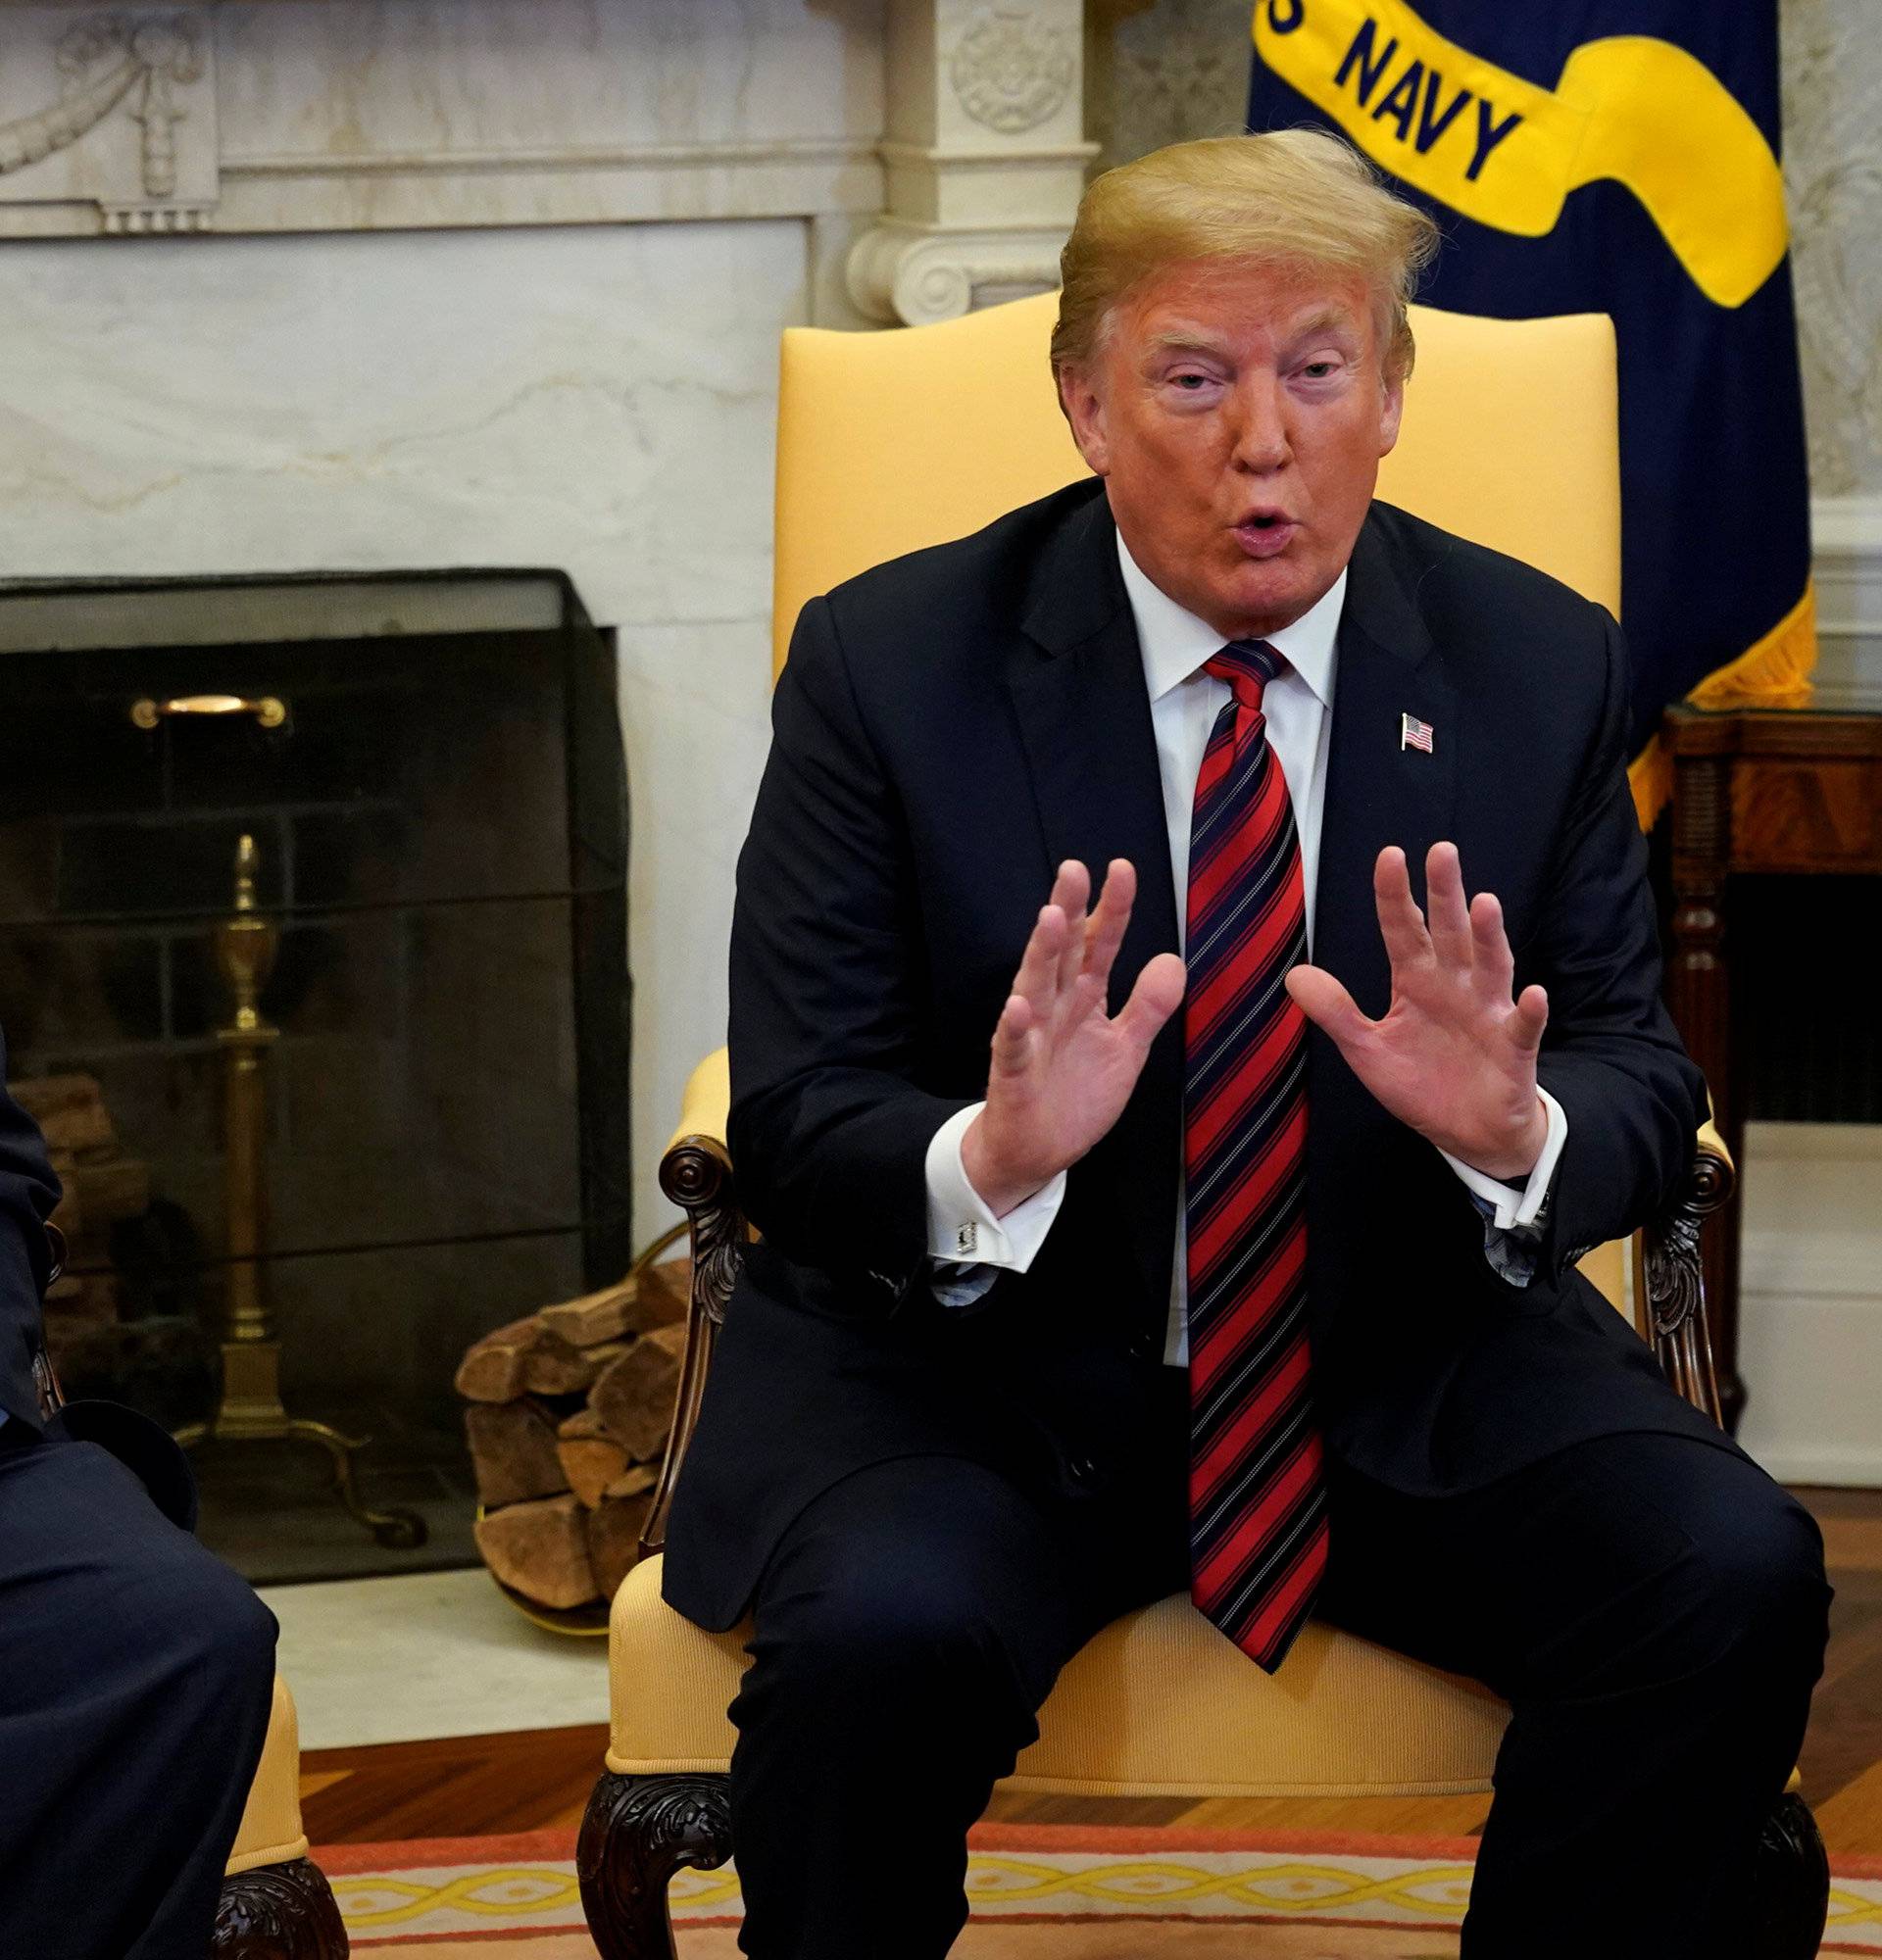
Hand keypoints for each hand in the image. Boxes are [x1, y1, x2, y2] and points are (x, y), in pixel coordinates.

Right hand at [961, 859, 1186, 1216]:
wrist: (1037, 1151)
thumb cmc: (1076, 1095)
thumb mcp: (1126, 1050)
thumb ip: (1149, 1006)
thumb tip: (1172, 959)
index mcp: (1083, 998)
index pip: (1097, 944)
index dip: (1111, 910)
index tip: (1121, 870)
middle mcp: (1054, 1008)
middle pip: (1062, 952)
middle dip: (1069, 910)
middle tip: (1074, 870)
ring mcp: (1031, 1037)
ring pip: (1035, 987)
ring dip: (1042, 953)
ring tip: (1052, 917)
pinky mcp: (1014, 1074)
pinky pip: (1013, 1048)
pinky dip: (1014, 1028)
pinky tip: (1018, 1007)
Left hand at [1284, 842, 1548, 1180]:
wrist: (1466, 1133)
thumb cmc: (1421, 1083)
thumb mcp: (1367, 1051)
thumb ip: (1336, 1013)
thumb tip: (1295, 975)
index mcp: (1417, 981)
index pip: (1404, 929)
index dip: (1395, 896)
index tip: (1390, 856)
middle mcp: (1455, 985)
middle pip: (1450, 932)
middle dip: (1446, 894)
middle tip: (1442, 853)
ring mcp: (1488, 1012)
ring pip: (1490, 966)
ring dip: (1489, 937)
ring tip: (1484, 904)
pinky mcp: (1513, 1048)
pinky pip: (1523, 1026)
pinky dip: (1529, 1011)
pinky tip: (1531, 993)